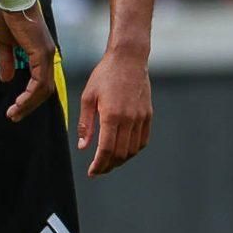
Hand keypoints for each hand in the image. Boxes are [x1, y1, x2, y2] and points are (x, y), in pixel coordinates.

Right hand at [0, 2, 56, 121]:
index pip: (40, 82)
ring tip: (14, 113)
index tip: (14, 108)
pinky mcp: (40, 53)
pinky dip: (30, 94)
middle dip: (29, 106)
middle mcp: (47, 56)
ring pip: (43, 88)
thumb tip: (7, 79)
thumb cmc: (7, 16)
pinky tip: (18, 102)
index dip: (28, 97)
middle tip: (14, 116)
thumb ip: (7, 61)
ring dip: (29, 104)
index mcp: (40, 53)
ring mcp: (46, 55)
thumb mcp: (5, 43)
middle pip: (44, 90)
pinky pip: (39, 80)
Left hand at [74, 46, 150, 177]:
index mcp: (112, 115)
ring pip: (133, 149)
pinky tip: (123, 151)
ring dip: (121, 160)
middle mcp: (129, 119)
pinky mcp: (148, 114)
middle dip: (108, 166)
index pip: (107, 149)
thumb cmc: (104, 76)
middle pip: (121, 153)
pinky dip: (133, 150)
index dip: (99, 164)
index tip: (92, 172)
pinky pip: (143, 140)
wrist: (128, 59)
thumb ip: (86, 124)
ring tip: (108, 163)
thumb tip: (84, 147)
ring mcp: (141, 117)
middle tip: (97, 170)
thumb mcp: (87, 97)